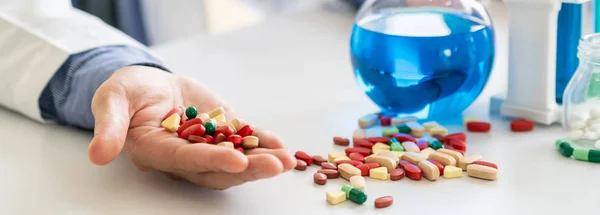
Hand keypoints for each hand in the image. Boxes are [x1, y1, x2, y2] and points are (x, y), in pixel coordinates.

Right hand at [87, 66, 295, 189]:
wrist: (146, 85)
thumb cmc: (125, 93)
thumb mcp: (111, 100)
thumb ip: (109, 125)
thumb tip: (98, 154)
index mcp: (157, 151)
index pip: (187, 160)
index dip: (211, 161)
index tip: (237, 161)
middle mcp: (185, 155)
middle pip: (218, 168)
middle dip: (249, 168)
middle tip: (276, 165)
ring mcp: (206, 144)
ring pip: (236, 158)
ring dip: (262, 160)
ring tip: (288, 159)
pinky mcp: (221, 130)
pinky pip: (244, 139)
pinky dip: (262, 141)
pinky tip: (281, 145)